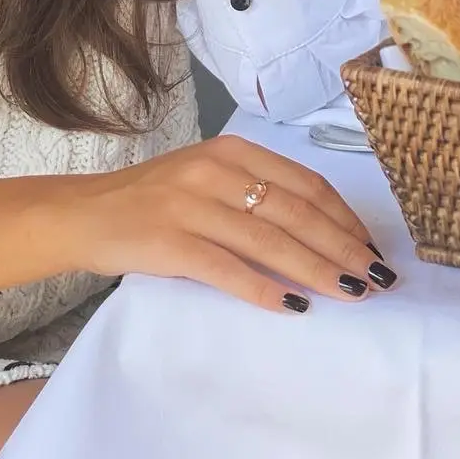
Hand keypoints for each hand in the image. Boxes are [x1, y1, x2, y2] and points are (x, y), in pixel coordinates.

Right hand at [58, 135, 393, 314]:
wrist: (83, 213)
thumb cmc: (153, 201)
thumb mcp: (206, 179)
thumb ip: (255, 195)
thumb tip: (324, 235)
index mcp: (231, 151)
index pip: (305, 184)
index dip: (345, 218)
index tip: (372, 248)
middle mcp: (213, 170)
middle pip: (295, 213)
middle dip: (343, 248)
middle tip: (377, 278)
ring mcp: (189, 205)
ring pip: (269, 241)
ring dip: (317, 271)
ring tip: (349, 294)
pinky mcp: (168, 242)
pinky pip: (227, 269)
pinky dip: (264, 290)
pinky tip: (293, 307)